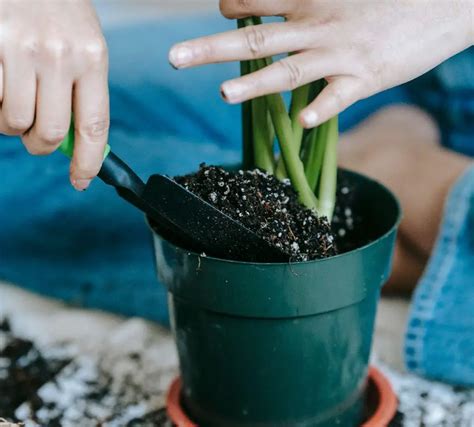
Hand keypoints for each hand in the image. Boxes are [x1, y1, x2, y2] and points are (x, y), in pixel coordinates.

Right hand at [0, 0, 108, 190]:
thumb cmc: (58, 9)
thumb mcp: (84, 45)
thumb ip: (81, 92)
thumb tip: (74, 142)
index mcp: (92, 58)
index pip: (94, 126)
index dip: (88, 160)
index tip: (81, 180)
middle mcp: (58, 55)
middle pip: (50, 133)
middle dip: (40, 143)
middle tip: (35, 133)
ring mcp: (19, 49)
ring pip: (14, 122)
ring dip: (12, 123)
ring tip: (15, 99)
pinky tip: (1, 82)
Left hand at [169, 0, 473, 127]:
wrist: (448, 2)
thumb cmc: (391, 0)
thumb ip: (305, 5)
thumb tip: (271, 15)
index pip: (260, 2)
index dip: (234, 6)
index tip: (218, 11)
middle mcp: (320, 24)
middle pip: (257, 37)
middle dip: (212, 48)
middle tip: (173, 57)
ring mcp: (342, 53)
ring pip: (291, 69)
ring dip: (255, 83)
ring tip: (223, 94)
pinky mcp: (368, 78)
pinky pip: (339, 97)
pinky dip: (320, 110)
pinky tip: (301, 123)